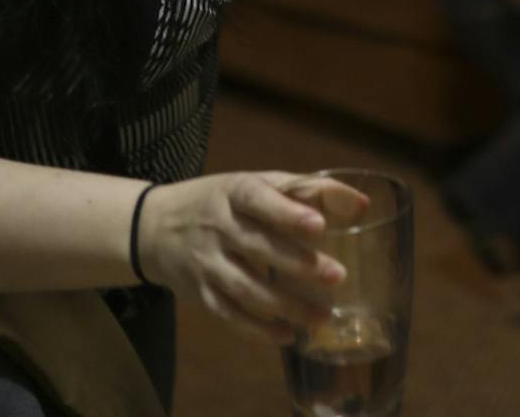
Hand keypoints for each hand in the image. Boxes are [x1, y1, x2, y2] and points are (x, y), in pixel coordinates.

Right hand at [136, 171, 366, 346]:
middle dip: (297, 264)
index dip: (287, 212)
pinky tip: (286, 335)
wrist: (155, 226)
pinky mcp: (200, 293)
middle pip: (257, 247)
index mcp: (236, 192)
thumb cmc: (226, 200)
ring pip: (244, 287)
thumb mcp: (261, 183)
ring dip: (285, 305)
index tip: (319, 225)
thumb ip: (310, 190)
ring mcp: (207, 262)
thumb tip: (363, 204)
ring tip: (323, 316)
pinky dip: (256, 329)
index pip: (259, 199)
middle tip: (338, 277)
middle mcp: (218, 227)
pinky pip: (227, 314)